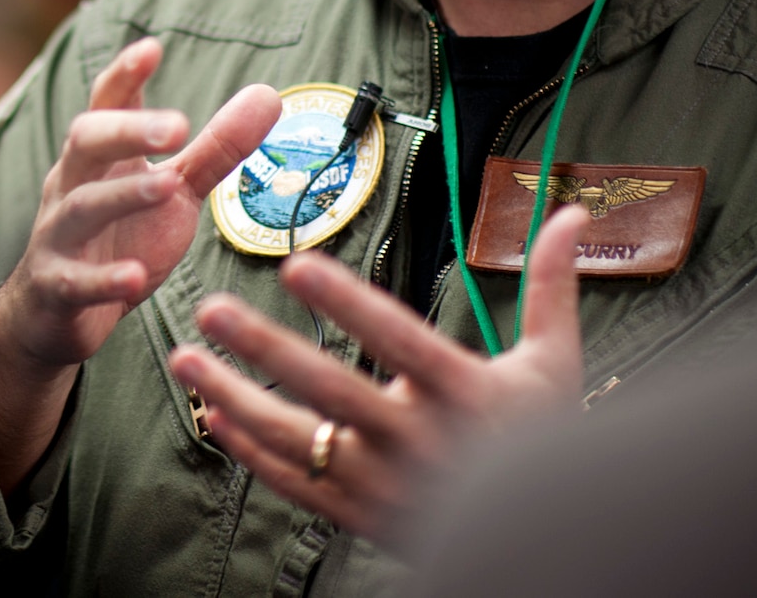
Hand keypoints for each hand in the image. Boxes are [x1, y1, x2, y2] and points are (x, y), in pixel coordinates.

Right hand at [0, 38, 281, 489]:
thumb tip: (269, 94)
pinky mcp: (56, 287)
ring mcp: (58, 235)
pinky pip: (75, 281)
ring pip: (80, 207)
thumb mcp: (173, 193)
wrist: (52, 313)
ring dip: (123, 195)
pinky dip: (103, 281)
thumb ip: (216, 148)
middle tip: (177, 125)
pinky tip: (135, 279)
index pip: (107, 104)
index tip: (152, 48)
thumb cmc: (118, 238)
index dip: (125, 76)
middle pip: (85, 141)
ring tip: (166, 187)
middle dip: (126, 128)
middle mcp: (72, 185)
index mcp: (100, 156)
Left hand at [168, 203, 588, 541]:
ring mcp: (386, 484)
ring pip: (298, 440)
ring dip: (235, 397)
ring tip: (184, 357)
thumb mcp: (556, 364)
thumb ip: (551, 287)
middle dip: (265, 348)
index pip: (399, 340)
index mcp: (467, 395)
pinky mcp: (362, 516)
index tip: (299, 263)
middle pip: (332, 390)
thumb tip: (573, 213)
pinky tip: (212, 414)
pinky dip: (251, 451)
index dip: (349, 303)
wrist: (548, 543)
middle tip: (211, 307)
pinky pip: (296, 484)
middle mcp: (421, 442)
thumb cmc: (547, 440)